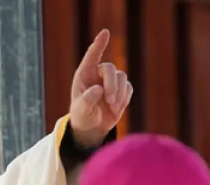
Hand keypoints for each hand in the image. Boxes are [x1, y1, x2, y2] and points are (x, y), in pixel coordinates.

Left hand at [69, 29, 132, 146]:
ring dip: (119, 93)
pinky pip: (128, 89)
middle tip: (109, 101)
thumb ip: (87, 100)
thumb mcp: (81, 110)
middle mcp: (98, 74)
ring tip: (112, 107)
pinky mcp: (121, 89)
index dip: (99, 44)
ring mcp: (111, 81)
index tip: (105, 32)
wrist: (92, 127)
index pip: (92, 56)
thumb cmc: (82, 116)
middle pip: (111, 69)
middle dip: (112, 85)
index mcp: (84, 74)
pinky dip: (124, 99)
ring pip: (122, 78)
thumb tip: (98, 89)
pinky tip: (115, 109)